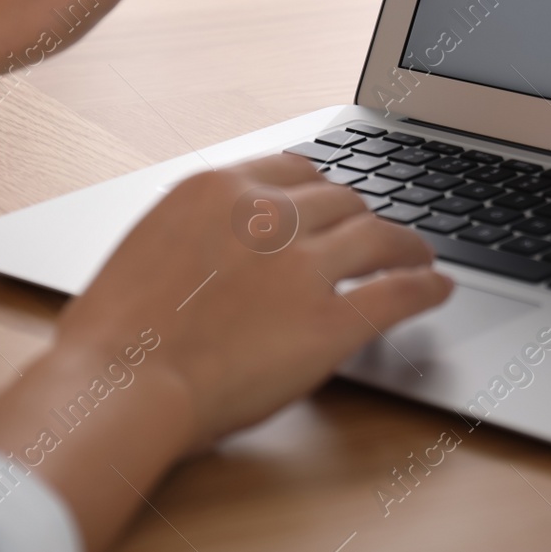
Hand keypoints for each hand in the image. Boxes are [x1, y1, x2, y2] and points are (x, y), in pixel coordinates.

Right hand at [56, 153, 453, 449]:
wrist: (118, 382)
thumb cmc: (113, 334)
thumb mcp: (148, 247)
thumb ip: (197, 233)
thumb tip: (220, 245)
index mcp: (219, 189)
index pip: (294, 169)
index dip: (322, 187)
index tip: (331, 200)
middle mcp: (268, 215)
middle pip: (341, 200)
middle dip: (362, 217)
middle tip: (376, 234)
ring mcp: (304, 267)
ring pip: (379, 236)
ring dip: (407, 244)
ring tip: (421, 255)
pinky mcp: (330, 321)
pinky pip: (398, 292)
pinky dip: (426, 287)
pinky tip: (437, 288)